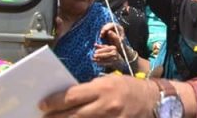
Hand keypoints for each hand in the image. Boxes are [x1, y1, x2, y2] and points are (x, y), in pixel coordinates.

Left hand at [40, 74, 157, 117]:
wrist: (154, 101)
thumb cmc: (128, 88)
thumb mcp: (109, 82)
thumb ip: (89, 90)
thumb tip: (67, 98)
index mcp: (102, 89)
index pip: (71, 96)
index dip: (54, 102)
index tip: (42, 104)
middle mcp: (105, 106)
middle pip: (72, 115)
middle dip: (55, 117)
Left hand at [92, 43, 122, 68]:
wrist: (120, 61)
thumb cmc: (112, 53)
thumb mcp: (108, 48)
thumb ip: (101, 46)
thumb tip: (94, 44)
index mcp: (113, 47)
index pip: (106, 48)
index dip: (100, 50)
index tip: (95, 51)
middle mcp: (114, 53)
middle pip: (106, 54)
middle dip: (99, 55)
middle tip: (94, 56)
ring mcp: (114, 59)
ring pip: (106, 59)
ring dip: (99, 60)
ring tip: (94, 60)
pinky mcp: (113, 64)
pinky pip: (106, 64)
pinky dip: (101, 63)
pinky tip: (97, 63)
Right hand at [100, 22, 124, 47]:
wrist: (120, 49)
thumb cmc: (120, 46)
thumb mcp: (118, 42)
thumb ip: (114, 36)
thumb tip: (109, 31)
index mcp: (120, 28)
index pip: (113, 25)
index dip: (108, 26)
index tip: (104, 30)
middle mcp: (116, 27)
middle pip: (109, 25)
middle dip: (104, 28)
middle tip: (101, 33)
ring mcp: (112, 29)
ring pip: (106, 27)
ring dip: (103, 31)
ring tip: (101, 36)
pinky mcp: (109, 32)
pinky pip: (104, 30)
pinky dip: (102, 33)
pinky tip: (101, 37)